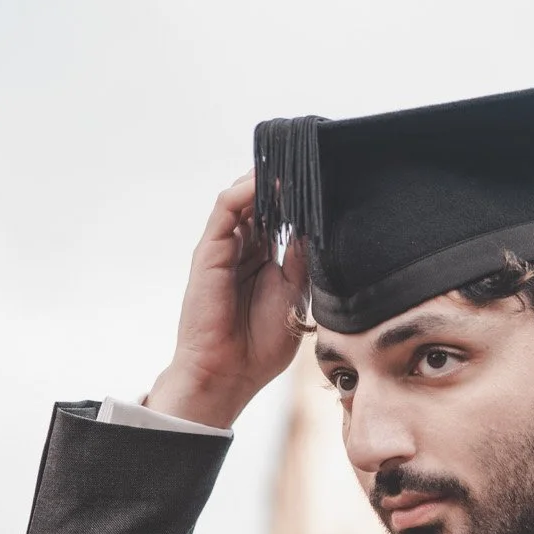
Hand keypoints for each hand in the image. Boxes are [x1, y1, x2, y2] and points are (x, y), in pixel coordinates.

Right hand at [146, 171, 310, 427]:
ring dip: (267, 180)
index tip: (324, 182)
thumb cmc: (261, 345)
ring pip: (244, 199)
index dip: (299, 201)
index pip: (282, 218)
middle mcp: (243, 250)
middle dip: (285, 183)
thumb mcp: (294, 296)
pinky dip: (244, 191)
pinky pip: (225, 209)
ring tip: (292, 163)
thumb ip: (300, 260)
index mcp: (264, 262)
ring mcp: (224, 248)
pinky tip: (265, 180)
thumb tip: (312, 226)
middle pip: (263, 203)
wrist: (229, 372)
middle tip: (312, 161)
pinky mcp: (209, 251)